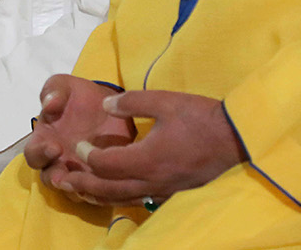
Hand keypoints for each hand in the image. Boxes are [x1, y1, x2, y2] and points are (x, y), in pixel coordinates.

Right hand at [25, 75, 135, 200]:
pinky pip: (96, 192)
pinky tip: (106, 182)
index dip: (40, 154)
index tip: (54, 147)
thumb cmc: (82, 97)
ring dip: (76, 188)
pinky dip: (99, 190)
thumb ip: (53, 91)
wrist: (114, 106)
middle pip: (48, 179)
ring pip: (72, 190)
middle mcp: (58, 161)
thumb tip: (49, 104)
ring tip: (84, 183)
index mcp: (45, 140)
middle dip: (55, 177)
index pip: (33, 155)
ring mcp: (79, 173)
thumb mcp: (66, 87)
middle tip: (64, 172)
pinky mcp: (100, 179)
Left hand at [51, 91, 245, 206]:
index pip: (105, 164)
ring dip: (99, 196)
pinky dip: (121, 197)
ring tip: (80, 191)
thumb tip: (105, 104)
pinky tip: (116, 191)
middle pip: (109, 189)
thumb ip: (131, 102)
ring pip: (123, 199)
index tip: (76, 145)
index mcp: (146, 159)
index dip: (86, 155)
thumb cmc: (201, 117)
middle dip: (84, 184)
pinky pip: (140, 200)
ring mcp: (163, 191)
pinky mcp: (173, 193)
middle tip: (63, 180)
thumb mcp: (165, 101)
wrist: (238, 139)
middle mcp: (152, 181)